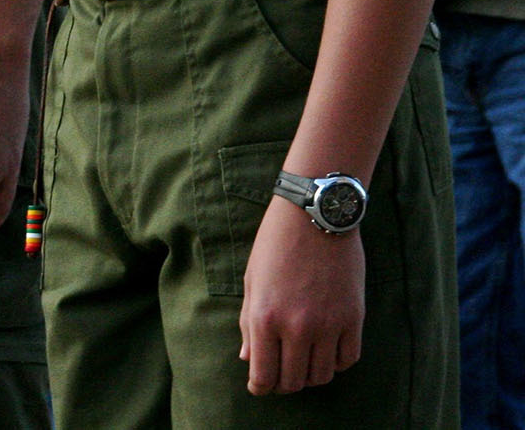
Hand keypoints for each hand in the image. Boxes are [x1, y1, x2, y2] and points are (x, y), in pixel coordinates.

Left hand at [238, 199, 363, 394]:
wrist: (315, 216)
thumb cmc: (275, 244)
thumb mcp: (252, 281)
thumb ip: (249, 324)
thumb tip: (249, 359)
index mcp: (264, 317)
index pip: (264, 375)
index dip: (261, 387)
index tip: (261, 386)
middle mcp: (296, 327)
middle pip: (293, 381)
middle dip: (284, 384)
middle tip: (281, 376)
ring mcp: (328, 325)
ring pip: (322, 375)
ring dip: (311, 375)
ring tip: (303, 362)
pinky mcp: (354, 318)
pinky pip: (348, 359)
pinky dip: (337, 362)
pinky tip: (327, 350)